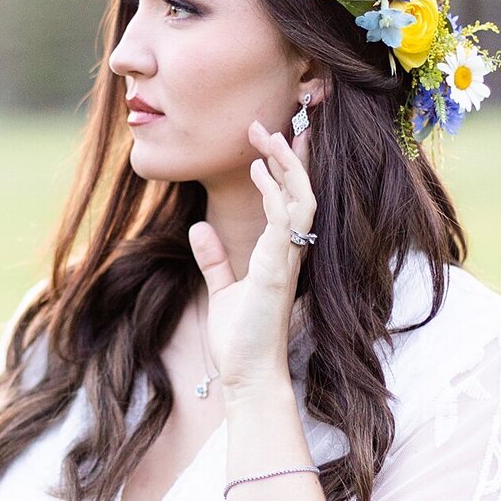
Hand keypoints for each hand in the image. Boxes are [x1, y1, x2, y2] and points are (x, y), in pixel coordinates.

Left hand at [187, 119, 315, 394]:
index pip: (292, 199)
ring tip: (266, 135)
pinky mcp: (277, 271)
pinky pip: (284, 221)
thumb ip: (214, 258)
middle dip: (288, 154)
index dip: (287, 167)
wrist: (248, 375)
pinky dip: (273, 192)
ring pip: (300, 197)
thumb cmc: (242, 339)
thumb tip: (199, 228)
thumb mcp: (223, 289)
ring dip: (284, 164)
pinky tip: (258, 170)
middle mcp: (292, 252)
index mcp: (282, 253)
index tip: (275, 136)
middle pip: (302, 190)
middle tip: (267, 124)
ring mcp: (288, 260)